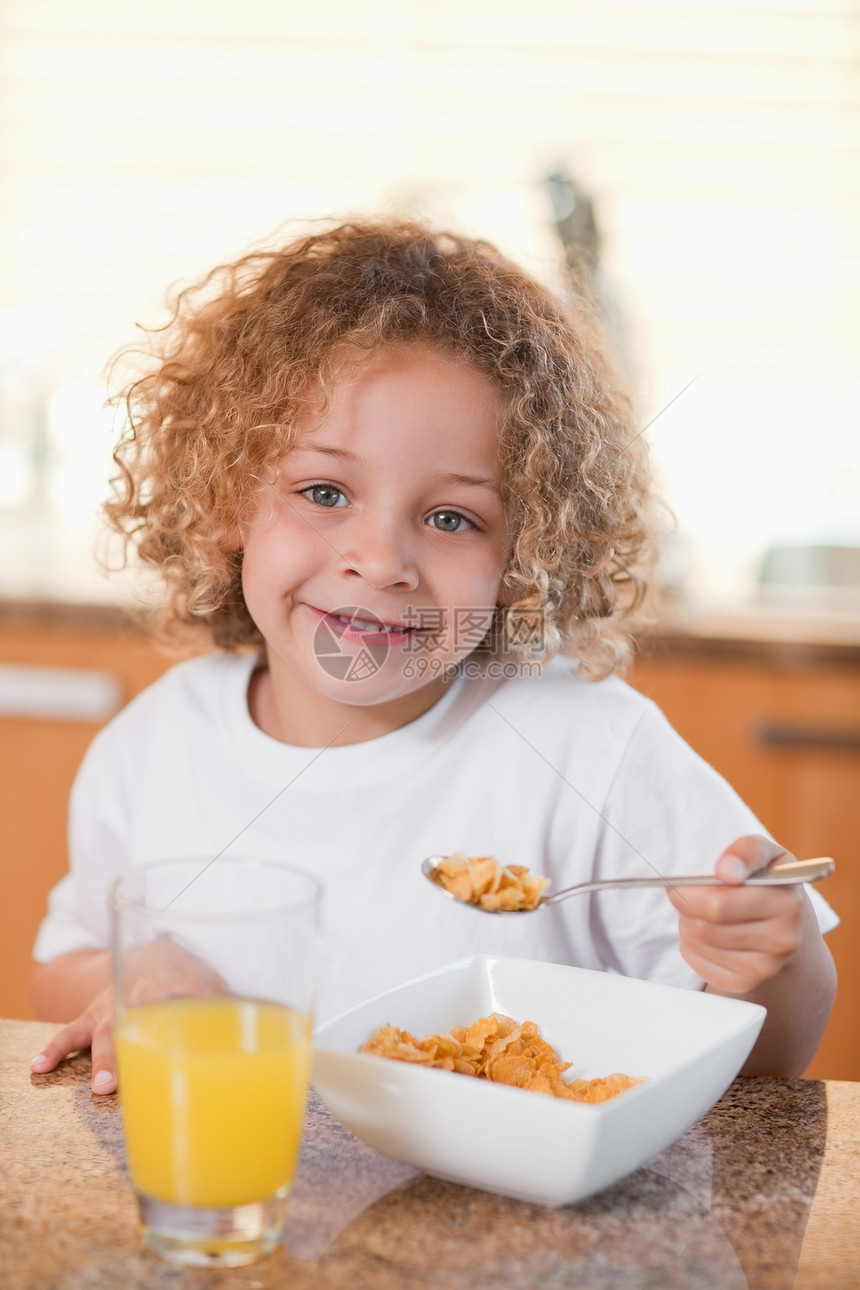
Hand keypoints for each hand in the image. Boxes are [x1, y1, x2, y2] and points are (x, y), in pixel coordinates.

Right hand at [31, 939, 227, 1095]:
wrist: (151, 954)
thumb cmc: (191, 979)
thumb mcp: (217, 985)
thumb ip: (240, 1010)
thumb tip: (291, 1036)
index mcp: (183, 986)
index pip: (192, 998)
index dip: (198, 1013)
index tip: (203, 1039)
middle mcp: (145, 997)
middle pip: (145, 1022)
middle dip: (145, 1050)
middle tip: (152, 1074)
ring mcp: (116, 1007)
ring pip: (106, 1032)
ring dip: (104, 1059)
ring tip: (102, 1087)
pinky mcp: (94, 1016)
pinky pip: (70, 1032)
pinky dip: (55, 1049)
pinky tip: (40, 1067)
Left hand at [666, 835, 804, 995]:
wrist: (791, 930)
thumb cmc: (770, 884)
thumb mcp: (767, 855)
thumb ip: (746, 851)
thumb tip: (726, 870)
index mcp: (787, 904)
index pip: (719, 904)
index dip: (690, 893)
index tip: (682, 884)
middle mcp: (781, 940)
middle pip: (703, 925)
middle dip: (685, 906)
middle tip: (685, 893)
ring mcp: (764, 967)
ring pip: (697, 941)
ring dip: (687, 922)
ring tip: (703, 910)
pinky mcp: (743, 983)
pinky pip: (696, 960)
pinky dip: (691, 944)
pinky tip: (708, 932)